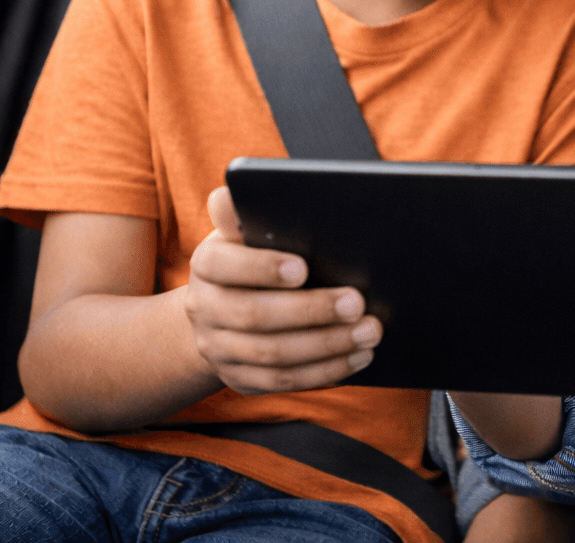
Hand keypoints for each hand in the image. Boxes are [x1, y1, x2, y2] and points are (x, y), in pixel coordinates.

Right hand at [185, 186, 380, 393]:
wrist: (217, 311)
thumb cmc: (247, 257)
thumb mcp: (243, 232)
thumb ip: (242, 214)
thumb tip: (230, 192)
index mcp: (206, 264)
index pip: (227, 266)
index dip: (263, 268)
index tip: (303, 267)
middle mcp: (204, 309)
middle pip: (256, 316)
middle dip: (312, 310)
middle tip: (358, 302)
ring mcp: (219, 349)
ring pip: (274, 354)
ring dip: (327, 345)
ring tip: (370, 331)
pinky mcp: (239, 378)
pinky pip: (282, 382)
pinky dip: (324, 371)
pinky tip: (357, 356)